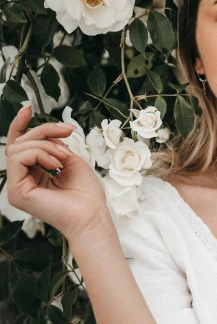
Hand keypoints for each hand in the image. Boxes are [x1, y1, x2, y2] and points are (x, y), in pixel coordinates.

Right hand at [4, 104, 109, 238]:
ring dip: (44, 145)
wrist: (92, 215)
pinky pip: (19, 158)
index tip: (28, 107)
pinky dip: (39, 154)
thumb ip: (54, 146)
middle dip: (44, 131)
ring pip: (18, 148)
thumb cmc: (87, 194)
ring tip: (63, 156)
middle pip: (20, 142)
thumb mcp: (71, 160)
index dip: (21, 125)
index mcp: (33, 175)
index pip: (20, 146)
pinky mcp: (16, 192)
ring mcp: (16, 187)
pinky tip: (55, 163)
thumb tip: (43, 133)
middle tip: (68, 133)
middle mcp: (21, 181)